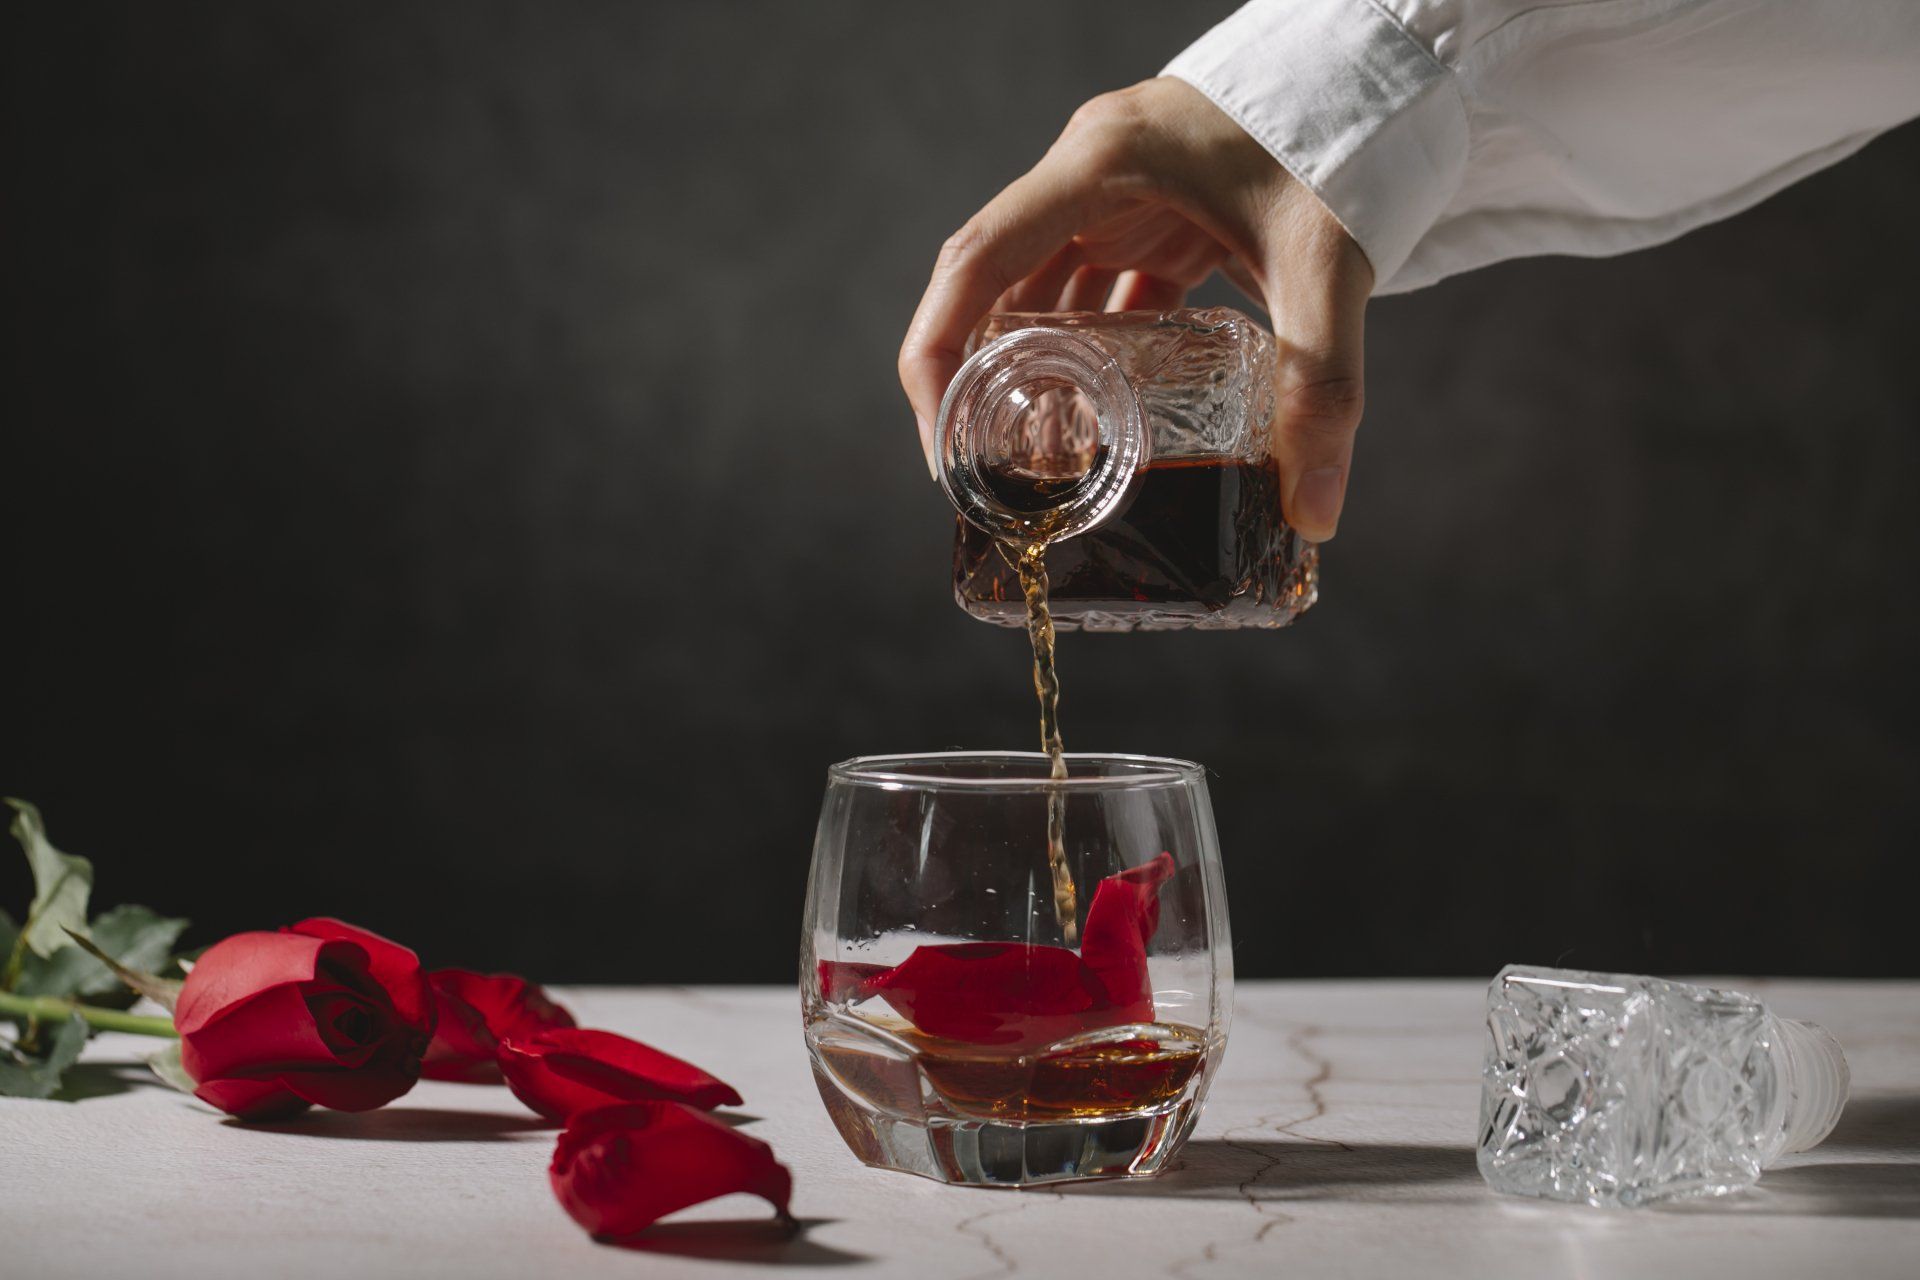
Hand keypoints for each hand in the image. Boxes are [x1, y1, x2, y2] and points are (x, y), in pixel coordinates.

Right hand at [899, 77, 1371, 541]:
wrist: (1380, 84)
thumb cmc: (1340, 141)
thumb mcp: (1326, 265)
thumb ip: (1321, 384)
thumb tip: (1315, 511)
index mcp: (1100, 165)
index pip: (976, 260)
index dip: (938, 354)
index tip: (942, 441)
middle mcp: (1088, 176)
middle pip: (994, 284)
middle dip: (978, 379)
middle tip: (984, 469)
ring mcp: (1116, 195)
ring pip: (1042, 293)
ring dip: (1034, 371)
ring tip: (1038, 458)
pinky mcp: (1151, 216)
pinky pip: (1097, 291)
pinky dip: (1093, 355)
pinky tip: (1104, 416)